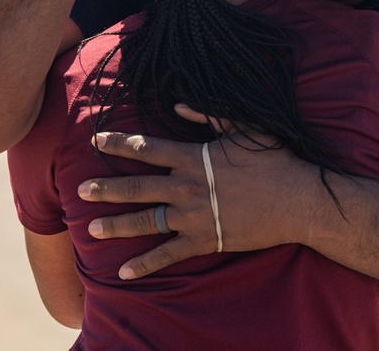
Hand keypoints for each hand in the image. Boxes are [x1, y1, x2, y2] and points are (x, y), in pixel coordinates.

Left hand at [77, 128, 319, 279]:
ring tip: (92, 228)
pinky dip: (145, 264)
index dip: (119, 143)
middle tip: (81, 191)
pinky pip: (169, 254)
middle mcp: (187, 187)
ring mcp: (194, 216)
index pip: (147, 148)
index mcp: (194, 158)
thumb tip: (179, 106)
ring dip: (116, 225)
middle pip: (137, 187)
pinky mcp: (205, 240)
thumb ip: (210, 115)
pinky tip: (125, 272)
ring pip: (146, 221)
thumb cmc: (274, 161)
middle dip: (106, 188)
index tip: (96, 140)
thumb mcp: (245, 129)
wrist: (297, 200)